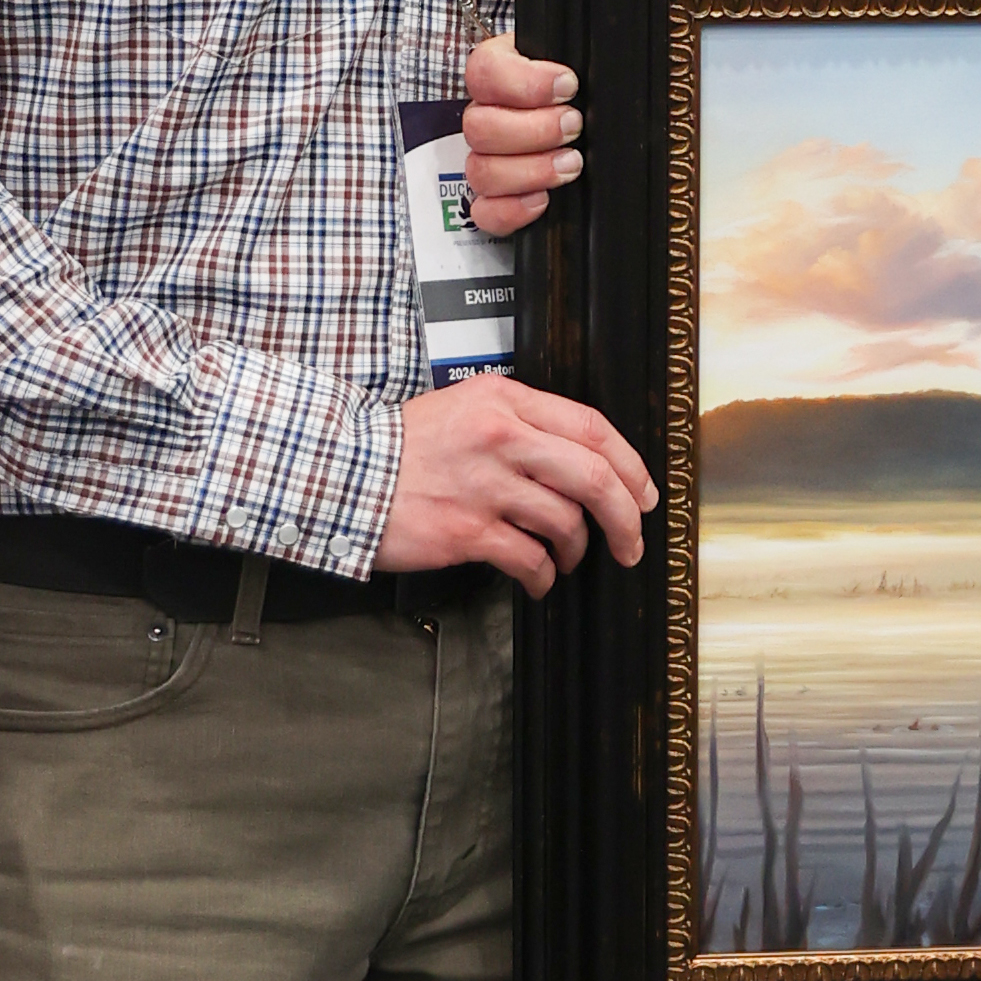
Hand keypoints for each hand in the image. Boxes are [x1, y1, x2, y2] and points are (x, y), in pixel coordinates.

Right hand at [377, 372, 656, 592]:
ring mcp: (485, 485)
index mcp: (504, 401)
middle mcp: (501, 437)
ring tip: (566, 558)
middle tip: (630, 541)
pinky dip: (543, 576)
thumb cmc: (399, 448)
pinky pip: (530, 559)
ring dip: (577, 549)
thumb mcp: (463, 409)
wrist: (338, 472)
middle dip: (626, 517)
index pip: (592, 428)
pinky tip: (538, 580)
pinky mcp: (467, 530)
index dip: (630, 466)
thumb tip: (579, 463)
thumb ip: (520, 425)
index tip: (643, 494)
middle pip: (594, 477)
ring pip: (567, 522)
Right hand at [464, 28, 580, 237]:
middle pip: (478, 127)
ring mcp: (488, 158)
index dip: (524, 82)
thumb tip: (586, 71)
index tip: (568, 85)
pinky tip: (543, 199)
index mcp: (504, 73)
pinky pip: (484, 211)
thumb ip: (584, 66)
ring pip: (480, 170)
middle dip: (533, 130)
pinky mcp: (497, 198)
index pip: (484, 71)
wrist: (606, 125)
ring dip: (529, 170)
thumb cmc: (590, 96)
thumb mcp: (588, 69)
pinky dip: (511, 209)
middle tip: (573, 126)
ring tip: (570, 163)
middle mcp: (490, 115)